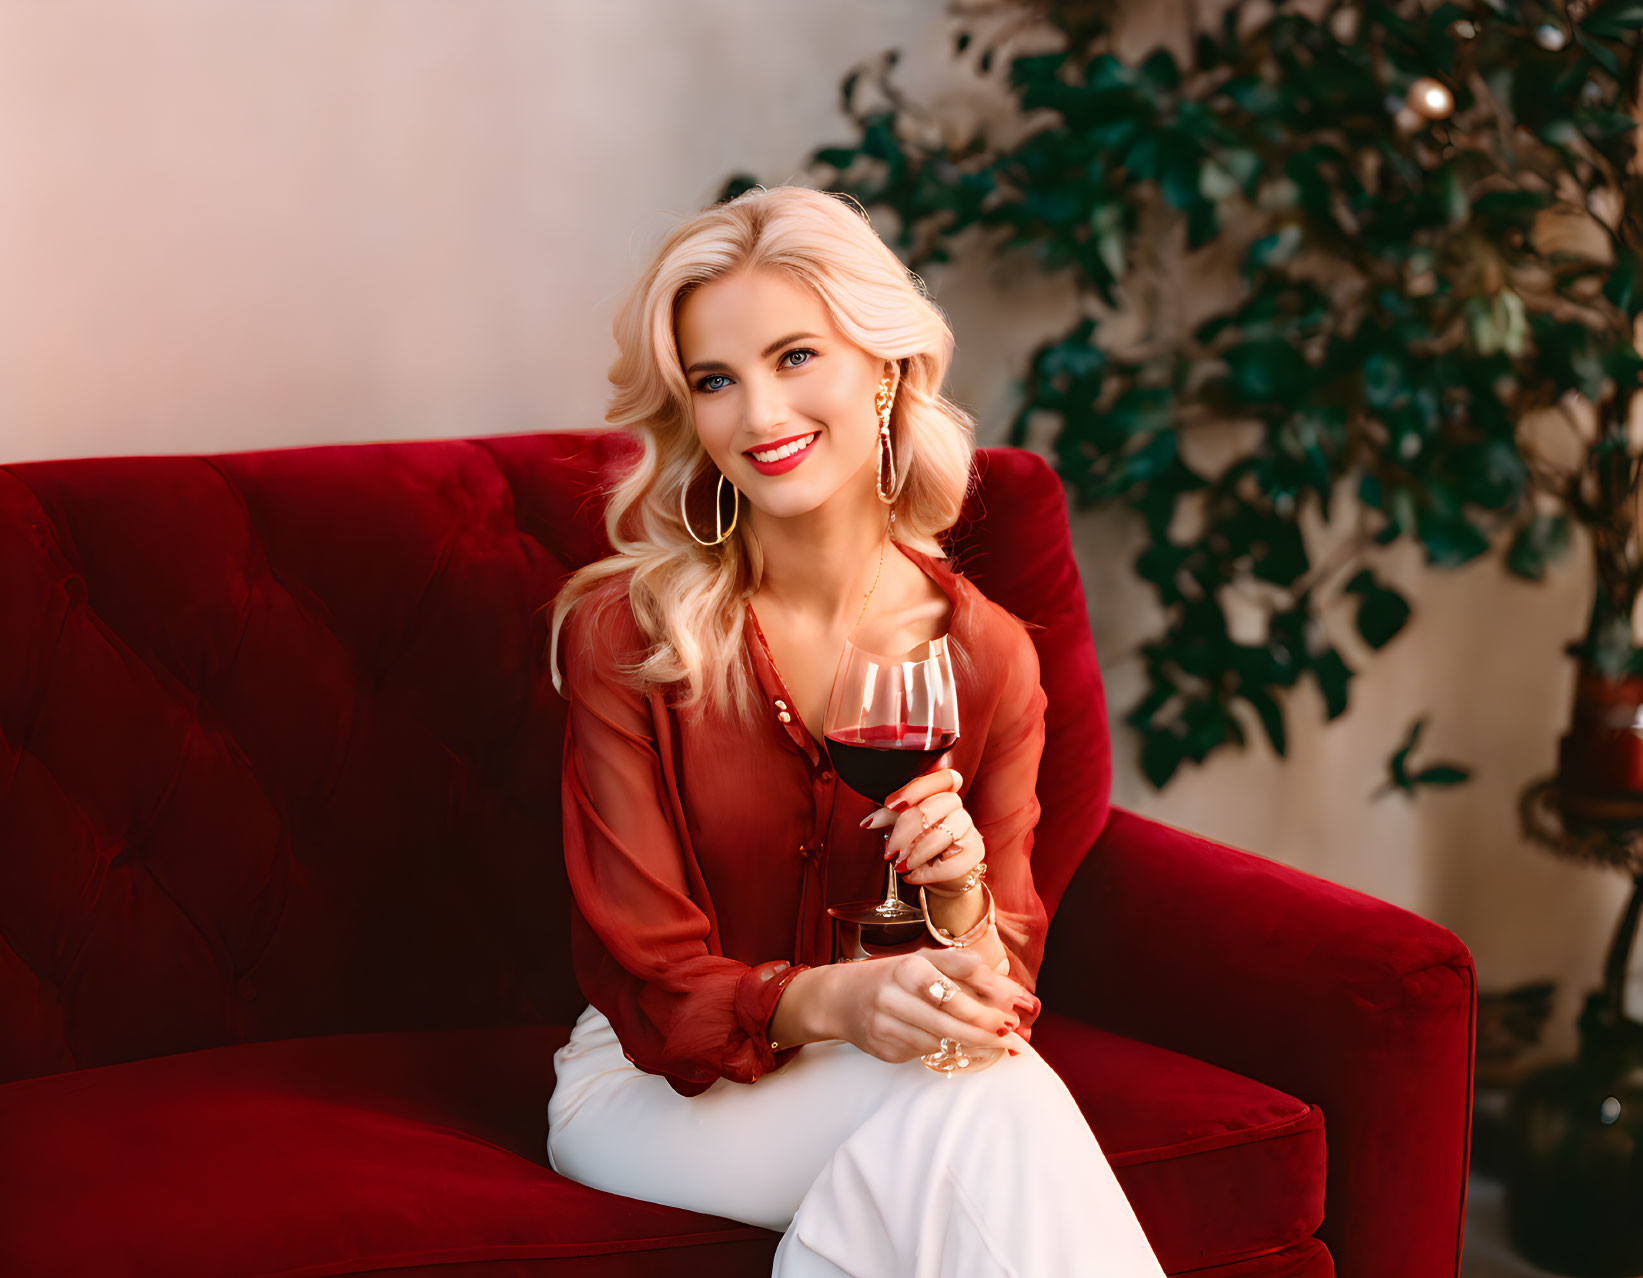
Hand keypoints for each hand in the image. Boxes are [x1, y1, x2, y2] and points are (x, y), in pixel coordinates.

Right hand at [823, 946, 1036, 1063]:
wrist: (840, 998)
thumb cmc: (893, 976)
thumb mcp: (923, 960)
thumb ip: (962, 966)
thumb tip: (1002, 982)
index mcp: (908, 968)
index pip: (953, 992)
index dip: (985, 1008)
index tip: (1012, 1016)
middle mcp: (893, 996)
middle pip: (949, 1021)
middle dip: (984, 1032)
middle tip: (1011, 1038)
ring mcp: (885, 1025)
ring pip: (939, 1041)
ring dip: (971, 1046)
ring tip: (995, 1045)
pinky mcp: (883, 1049)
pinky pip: (923, 1054)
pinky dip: (945, 1051)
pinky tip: (959, 1047)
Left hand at [859, 764, 982, 895]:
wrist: (940, 873)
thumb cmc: (919, 842)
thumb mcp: (901, 825)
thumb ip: (889, 817)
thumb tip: (868, 822)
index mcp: (942, 793)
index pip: (943, 778)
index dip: (917, 789)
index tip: (892, 805)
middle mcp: (958, 807)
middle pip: (935, 807)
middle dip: (906, 830)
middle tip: (891, 851)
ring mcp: (970, 829)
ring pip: (944, 834)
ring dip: (917, 852)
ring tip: (901, 865)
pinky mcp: (976, 852)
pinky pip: (954, 861)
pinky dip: (929, 872)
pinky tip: (914, 875)